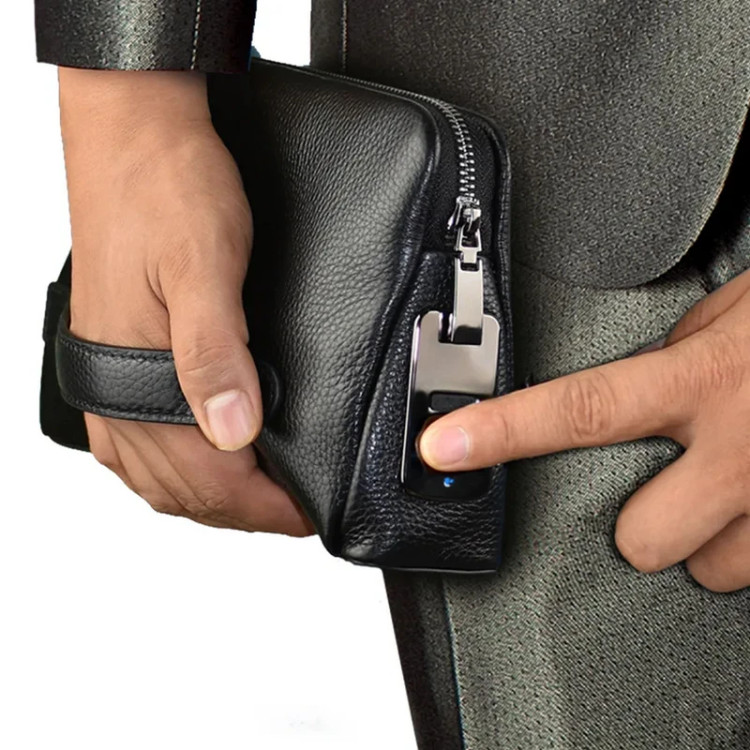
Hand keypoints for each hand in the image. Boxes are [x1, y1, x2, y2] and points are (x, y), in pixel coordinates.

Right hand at [59, 67, 311, 535]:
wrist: (132, 131)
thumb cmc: (166, 188)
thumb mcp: (205, 266)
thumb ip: (214, 354)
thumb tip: (234, 431)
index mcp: (136, 373)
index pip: (209, 477)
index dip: (266, 507)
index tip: (309, 515)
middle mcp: (113, 386)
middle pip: (183, 487)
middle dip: (242, 511)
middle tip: (295, 513)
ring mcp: (107, 376)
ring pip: (156, 474)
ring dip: (208, 496)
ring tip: (258, 497)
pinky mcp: (111, 357)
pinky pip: (133, 442)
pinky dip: (171, 468)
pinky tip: (197, 460)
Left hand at [419, 268, 749, 590]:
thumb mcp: (738, 310)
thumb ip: (680, 348)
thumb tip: (638, 375)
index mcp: (702, 378)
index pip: (578, 410)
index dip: (503, 431)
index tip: (446, 449)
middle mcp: (742, 448)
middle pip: (641, 538)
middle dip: (641, 526)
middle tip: (665, 485)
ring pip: (712, 568)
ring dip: (712, 537)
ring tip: (738, 486)